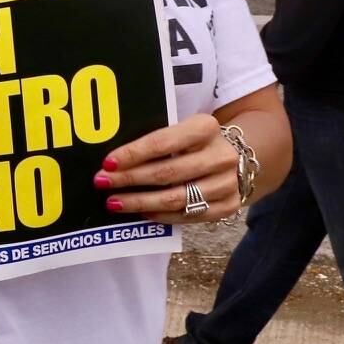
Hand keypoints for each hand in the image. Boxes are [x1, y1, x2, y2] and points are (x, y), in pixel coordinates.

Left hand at [95, 113, 241, 224]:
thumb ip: (157, 142)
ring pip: (176, 198)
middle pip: (166, 172)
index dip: (133, 154)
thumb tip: (114, 161)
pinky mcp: (228, 206)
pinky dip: (161, 215)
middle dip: (129, 179)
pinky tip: (141, 212)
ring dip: (140, 202)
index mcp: (206, 128)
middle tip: (102, 183)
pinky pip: (187, 216)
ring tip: (114, 202)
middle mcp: (220, 156)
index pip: (163, 142)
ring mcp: (227, 183)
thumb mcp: (183, 130)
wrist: (240, 156)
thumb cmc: (197, 143)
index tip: (107, 163)